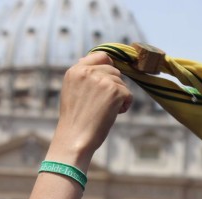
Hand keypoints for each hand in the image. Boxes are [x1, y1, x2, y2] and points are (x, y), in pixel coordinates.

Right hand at [46, 52, 132, 170]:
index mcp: (75, 70)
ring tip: (104, 111)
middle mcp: (88, 72)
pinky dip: (125, 105)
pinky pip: (129, 94)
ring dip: (118, 96)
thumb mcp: (72, 91)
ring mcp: (102, 80)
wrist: (75, 138)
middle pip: (114, 70)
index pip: (101, 56)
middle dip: (113, 86)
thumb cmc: (75, 119)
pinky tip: (113, 114)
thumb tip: (104, 60)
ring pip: (122, 83)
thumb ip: (85, 76)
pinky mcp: (115, 91)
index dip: (108, 67)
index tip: (108, 81)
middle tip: (102, 104)